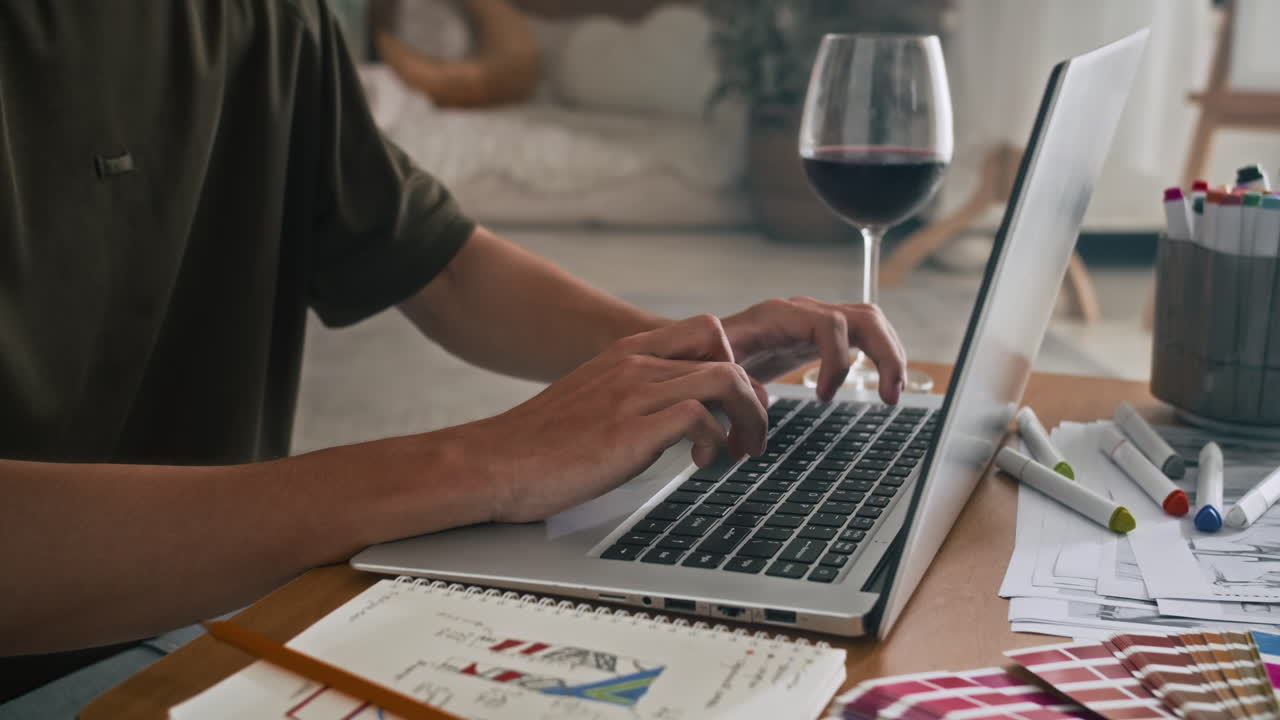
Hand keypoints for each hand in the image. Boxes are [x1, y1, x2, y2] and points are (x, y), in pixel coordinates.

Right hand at [466, 315, 767, 522]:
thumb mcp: (595, 402)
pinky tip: (702, 464)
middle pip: (724, 350)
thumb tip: (677, 420)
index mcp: (626, 354)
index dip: (735, 365)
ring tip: (741, 451)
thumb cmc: (540, 445)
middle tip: (752, 433)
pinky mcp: (629, 429)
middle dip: (752, 393)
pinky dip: (715, 440)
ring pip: (723, 378)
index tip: (738, 406)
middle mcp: (633, 364)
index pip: (705, 330)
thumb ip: (635, 397)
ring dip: (747, 417)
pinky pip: (699, 416)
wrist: (493, 463)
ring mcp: (632, 393)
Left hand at [719, 297, 906, 404]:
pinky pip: (863, 335)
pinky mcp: (821, 335)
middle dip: (884, 355)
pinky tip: (885, 385)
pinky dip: (880, 356)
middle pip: (863, 317)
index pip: (829, 324)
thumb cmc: (704, 356)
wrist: (701, 345)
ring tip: (894, 393)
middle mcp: (803, 311)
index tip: (824, 398)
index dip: (836, 361)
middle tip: (889, 396)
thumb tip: (752, 418)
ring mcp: (815, 320)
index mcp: (779, 315)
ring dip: (890, 355)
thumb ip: (730, 387)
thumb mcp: (712, 369)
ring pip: (870, 322)